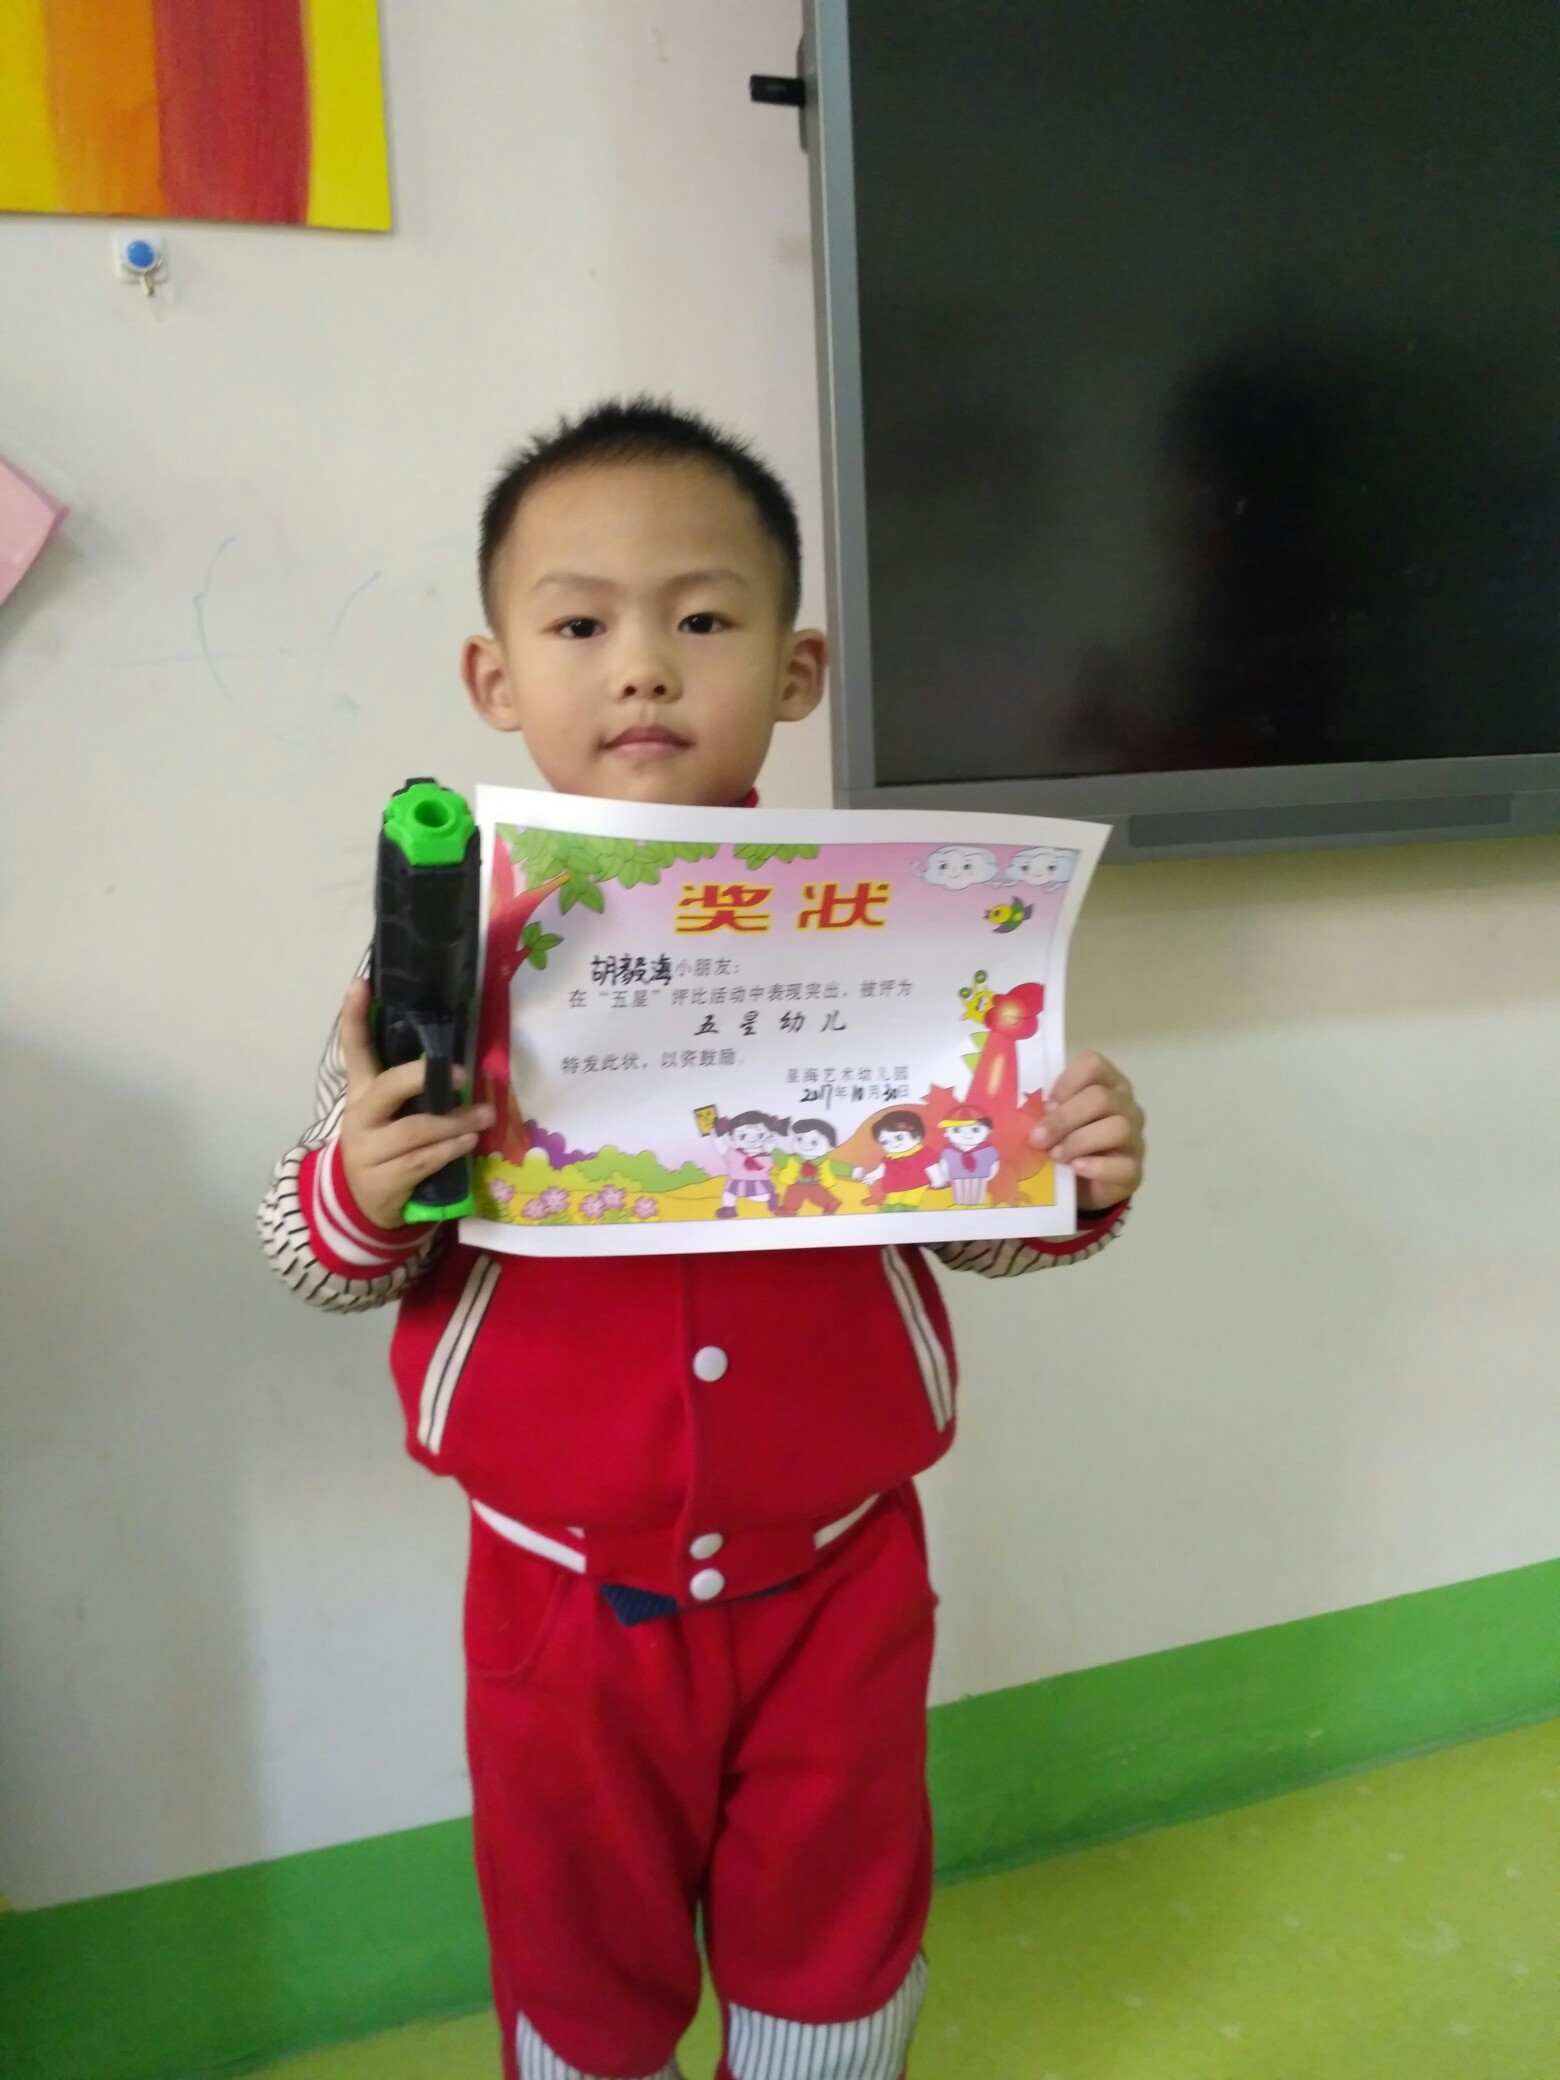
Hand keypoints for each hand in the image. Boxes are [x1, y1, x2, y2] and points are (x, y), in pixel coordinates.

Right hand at [337, 979, 493, 1229]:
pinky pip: (422, 1161)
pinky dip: (450, 1150)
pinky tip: (468, 1142)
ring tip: (484, 1116)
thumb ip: (410, 1088)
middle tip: (461, 1075)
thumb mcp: (391, 1114)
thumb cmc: (387, 1146)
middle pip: (386, 1088)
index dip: (353, 1016)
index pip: (353, 1049)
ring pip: (415, 1131)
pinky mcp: (382, 1181)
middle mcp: (359, 1117)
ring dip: (455, 1123)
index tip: (361, 983)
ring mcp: (367, 1151)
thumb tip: (453, 1060)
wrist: (363, 1205)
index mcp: (361, 1093)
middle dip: (422, 1078)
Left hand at [1031, 1051, 1144, 1213]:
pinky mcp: (1134, 1169)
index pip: (1094, 1064)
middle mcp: (1125, 1106)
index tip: (1047, 1102)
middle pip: (1102, 1098)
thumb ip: (1046, 1110)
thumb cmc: (1065, 1142)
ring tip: (1055, 1156)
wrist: (1081, 1184)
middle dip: (1064, 1118)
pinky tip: (1076, 1168)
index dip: (1068, 1080)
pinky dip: (1096, 1166)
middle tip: (1038, 1138)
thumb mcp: (1053, 1122)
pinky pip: (1123, 1165)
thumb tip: (1031, 1112)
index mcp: (1105, 1084)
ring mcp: (1134, 1137)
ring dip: (1079, 1141)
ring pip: (1117, 1128)